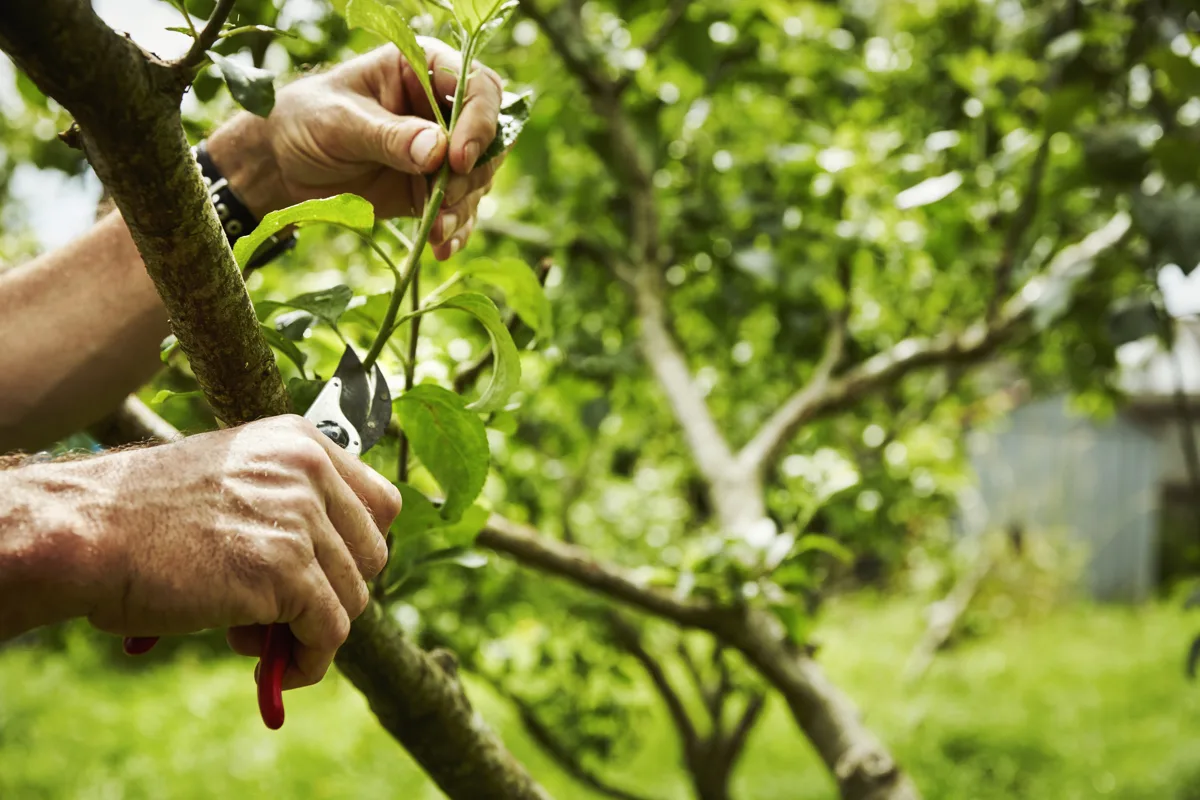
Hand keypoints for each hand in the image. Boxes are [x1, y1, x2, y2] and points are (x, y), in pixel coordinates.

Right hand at [57, 416, 398, 688]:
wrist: (88, 531)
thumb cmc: (146, 515)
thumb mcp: (234, 478)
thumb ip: (290, 503)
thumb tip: (341, 569)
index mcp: (301, 441)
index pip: (381, 504)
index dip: (357, 549)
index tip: (325, 575)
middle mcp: (309, 469)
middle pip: (372, 554)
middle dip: (332, 592)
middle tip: (276, 611)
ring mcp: (300, 518)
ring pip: (352, 597)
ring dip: (308, 629)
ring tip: (249, 632)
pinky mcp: (285, 570)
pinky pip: (329, 632)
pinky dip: (308, 662)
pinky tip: (271, 671)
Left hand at [208, 40, 505, 260]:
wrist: (282, 164)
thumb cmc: (305, 122)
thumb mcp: (339, 123)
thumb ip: (388, 136)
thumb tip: (436, 150)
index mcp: (421, 70)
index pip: (476, 86)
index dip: (479, 122)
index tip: (458, 159)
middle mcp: (440, 109)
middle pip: (490, 137)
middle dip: (473, 174)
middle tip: (444, 200)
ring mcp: (440, 151)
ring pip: (479, 178)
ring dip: (463, 207)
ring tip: (436, 231)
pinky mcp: (432, 188)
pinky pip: (460, 209)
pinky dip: (455, 230)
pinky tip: (440, 247)